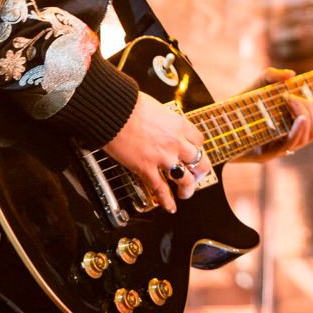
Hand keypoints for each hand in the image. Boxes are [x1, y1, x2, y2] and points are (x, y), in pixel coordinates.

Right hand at [102, 92, 207, 213]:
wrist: (113, 111)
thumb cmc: (129, 105)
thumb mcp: (156, 108)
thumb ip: (163, 120)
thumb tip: (160, 124)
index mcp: (179, 125)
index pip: (199, 140)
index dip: (197, 147)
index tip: (194, 151)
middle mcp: (176, 142)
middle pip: (199, 161)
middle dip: (199, 171)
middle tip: (196, 175)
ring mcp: (163, 157)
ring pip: (185, 179)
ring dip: (187, 188)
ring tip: (185, 193)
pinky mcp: (146, 168)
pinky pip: (161, 189)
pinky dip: (167, 200)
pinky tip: (170, 207)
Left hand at [235, 67, 312, 162]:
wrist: (217, 123)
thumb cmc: (241, 105)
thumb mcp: (257, 85)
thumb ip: (273, 76)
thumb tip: (292, 75)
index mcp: (293, 126)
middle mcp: (289, 139)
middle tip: (297, 98)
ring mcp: (280, 148)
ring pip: (308, 138)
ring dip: (306, 116)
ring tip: (292, 100)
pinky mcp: (268, 155)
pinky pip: (291, 144)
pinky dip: (299, 129)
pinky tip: (298, 117)